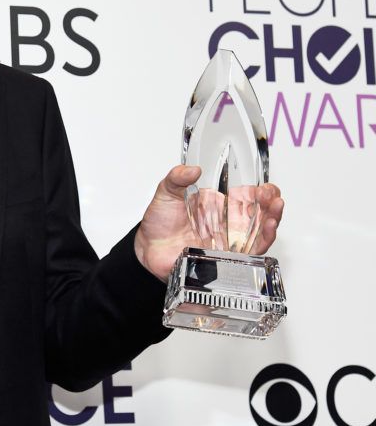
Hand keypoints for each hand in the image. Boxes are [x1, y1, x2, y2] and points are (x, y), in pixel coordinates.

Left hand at [133, 165, 284, 281]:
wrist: (149, 249)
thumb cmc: (159, 223)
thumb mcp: (166, 193)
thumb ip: (177, 178)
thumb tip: (192, 169)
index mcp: (217, 204)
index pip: (246, 195)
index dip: (260, 190)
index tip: (263, 186)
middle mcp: (228, 222)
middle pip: (259, 211)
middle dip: (270, 202)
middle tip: (270, 195)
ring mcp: (229, 239)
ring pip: (260, 230)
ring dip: (272, 218)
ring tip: (276, 207)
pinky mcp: (227, 256)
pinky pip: (251, 250)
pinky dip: (263, 239)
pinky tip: (267, 227)